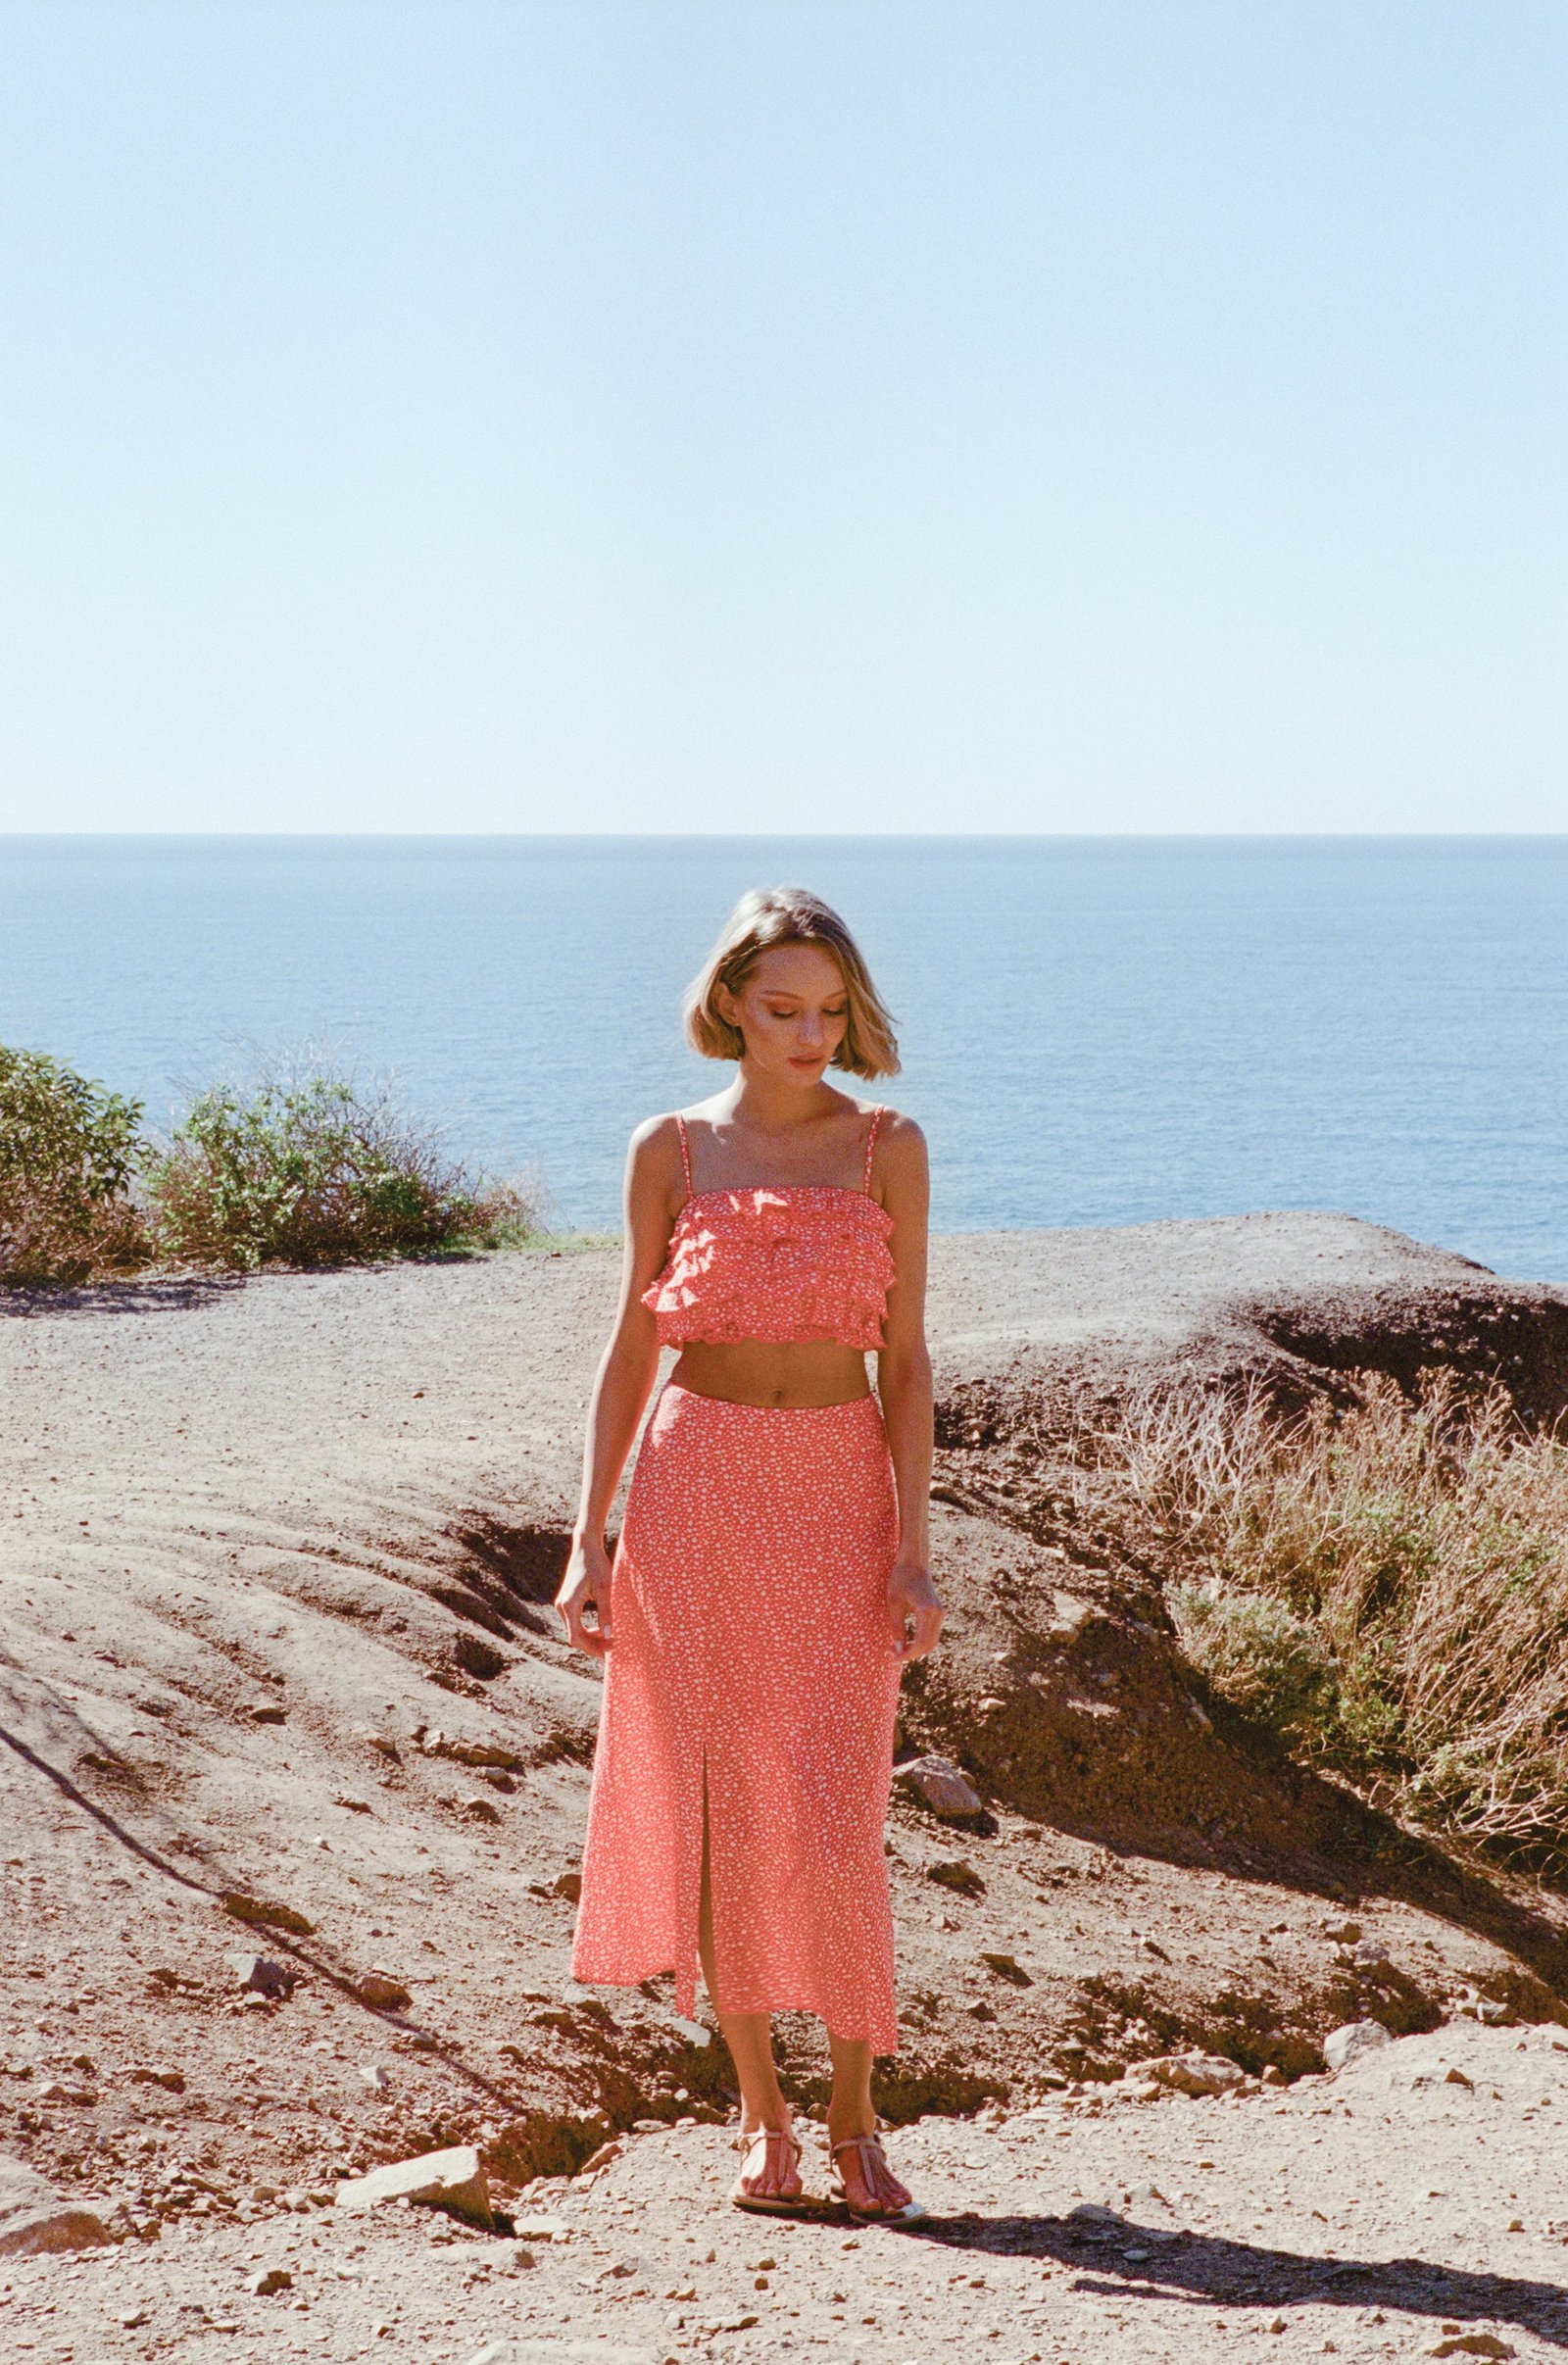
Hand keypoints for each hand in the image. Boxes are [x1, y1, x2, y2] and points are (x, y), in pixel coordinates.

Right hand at [556, 1532, 613, 1657]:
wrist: (586, 1546)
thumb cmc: (597, 1565)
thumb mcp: (605, 1589)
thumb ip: (606, 1612)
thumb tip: (608, 1635)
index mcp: (569, 1606)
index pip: (576, 1638)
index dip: (593, 1648)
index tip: (610, 1650)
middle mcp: (562, 1607)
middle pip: (574, 1636)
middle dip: (593, 1644)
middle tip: (613, 1646)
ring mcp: (562, 1604)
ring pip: (574, 1630)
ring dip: (590, 1637)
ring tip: (609, 1639)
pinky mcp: (566, 1601)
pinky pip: (574, 1622)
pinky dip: (586, 1628)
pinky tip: (600, 1628)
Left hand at [886, 1551, 943, 1661]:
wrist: (914, 1561)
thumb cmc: (900, 1579)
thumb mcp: (894, 1604)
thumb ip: (897, 1628)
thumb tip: (898, 1651)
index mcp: (927, 1611)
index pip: (920, 1643)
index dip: (907, 1655)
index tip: (892, 1657)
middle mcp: (937, 1614)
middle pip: (928, 1646)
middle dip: (911, 1654)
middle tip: (892, 1654)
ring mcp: (940, 1613)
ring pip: (931, 1642)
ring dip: (916, 1649)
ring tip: (897, 1649)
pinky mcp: (938, 1612)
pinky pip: (931, 1634)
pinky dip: (920, 1642)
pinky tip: (906, 1642)